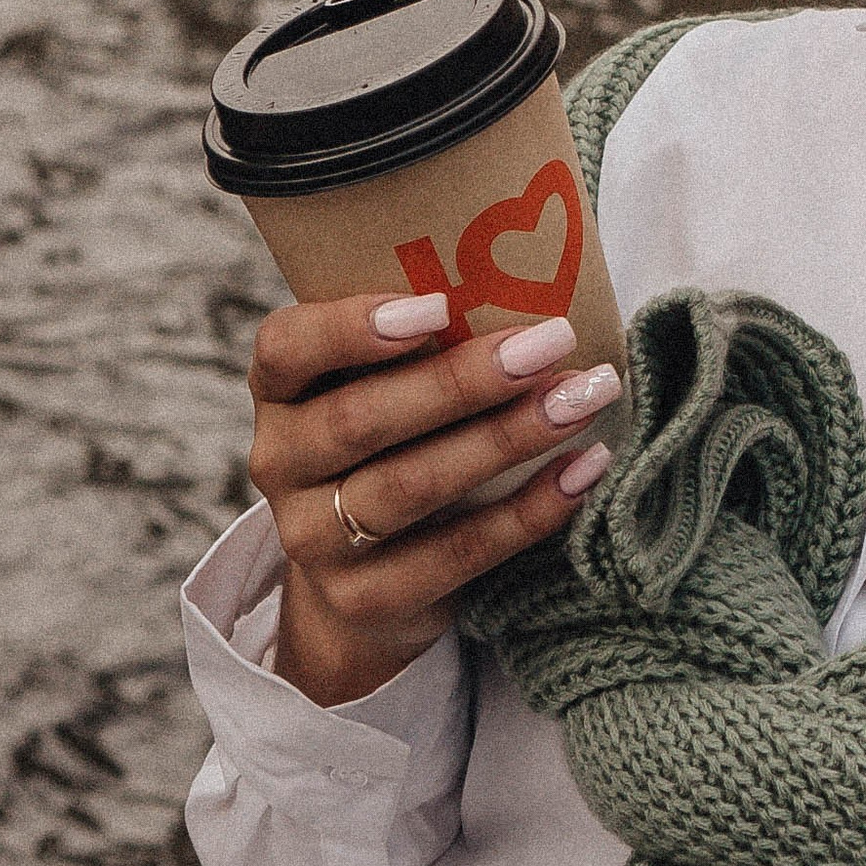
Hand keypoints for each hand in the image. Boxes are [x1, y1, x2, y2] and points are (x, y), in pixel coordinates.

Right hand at [248, 286, 618, 707]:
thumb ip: (433, 334)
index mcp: (281, 390)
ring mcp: (315, 539)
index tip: (439, 307)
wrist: (367, 571)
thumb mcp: (388, 379)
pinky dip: (528, 512)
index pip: (287, 350)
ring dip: (506, 439)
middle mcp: (280, 462)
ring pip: (407, 489)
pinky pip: (454, 555)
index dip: (351, 328)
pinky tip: (584, 470)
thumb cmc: (399, 434)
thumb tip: (549, 266)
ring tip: (584, 398)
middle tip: (554, 340)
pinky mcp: (365, 599)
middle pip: (361, 420)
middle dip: (464, 380)